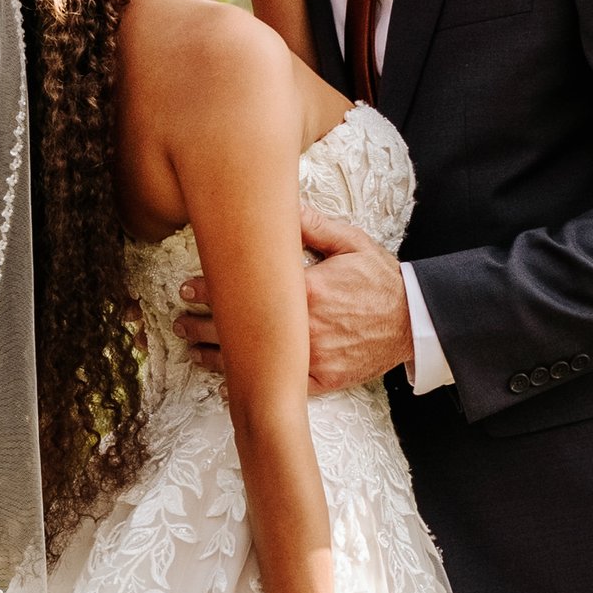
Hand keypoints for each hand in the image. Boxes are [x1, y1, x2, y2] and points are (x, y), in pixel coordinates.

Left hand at [174, 213, 412, 392]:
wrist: (413, 321)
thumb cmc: (380, 279)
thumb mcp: (349, 243)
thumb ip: (310, 225)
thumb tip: (277, 205)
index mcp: (307, 290)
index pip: (246, 291)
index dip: (211, 290)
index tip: (187, 286)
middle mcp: (304, 328)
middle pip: (240, 329)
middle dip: (203, 322)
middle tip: (180, 317)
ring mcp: (311, 358)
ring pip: (253, 361)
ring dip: (216, 354)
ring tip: (190, 346)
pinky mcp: (320, 380)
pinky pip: (277, 387)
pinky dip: (249, 385)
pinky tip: (224, 381)